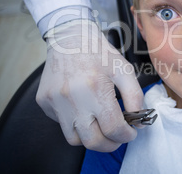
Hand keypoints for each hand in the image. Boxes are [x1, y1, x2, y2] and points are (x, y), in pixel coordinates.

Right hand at [36, 20, 142, 151]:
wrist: (69, 37)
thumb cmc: (98, 52)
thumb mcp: (124, 69)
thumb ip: (135, 96)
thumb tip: (137, 120)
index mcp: (95, 89)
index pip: (113, 128)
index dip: (126, 135)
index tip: (131, 133)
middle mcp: (72, 99)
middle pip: (92, 141)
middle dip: (110, 144)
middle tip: (118, 137)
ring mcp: (55, 102)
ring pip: (74, 138)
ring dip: (90, 137)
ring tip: (100, 125)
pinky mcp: (44, 102)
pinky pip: (61, 124)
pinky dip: (74, 123)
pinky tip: (83, 108)